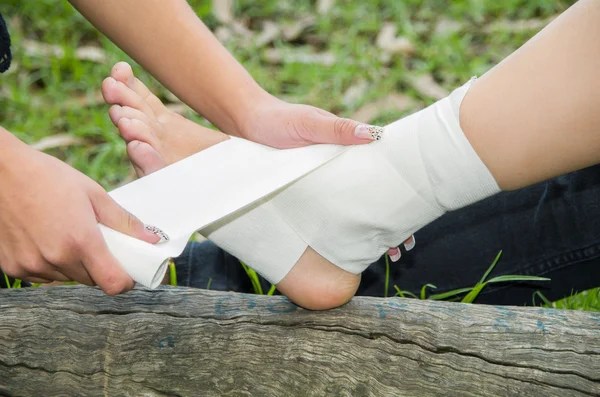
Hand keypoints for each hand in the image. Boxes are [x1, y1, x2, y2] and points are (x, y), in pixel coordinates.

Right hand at [0, 132, 159, 294]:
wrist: (1, 171)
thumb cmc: (49, 177)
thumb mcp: (94, 194)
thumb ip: (124, 222)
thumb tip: (152, 240)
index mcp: (80, 241)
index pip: (113, 284)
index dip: (126, 282)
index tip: (129, 271)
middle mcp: (56, 259)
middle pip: (91, 281)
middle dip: (101, 267)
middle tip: (99, 243)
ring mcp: (32, 265)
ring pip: (67, 278)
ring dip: (75, 265)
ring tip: (68, 235)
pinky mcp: (13, 267)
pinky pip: (44, 276)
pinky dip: (51, 264)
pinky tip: (47, 239)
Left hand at [238, 96, 415, 258]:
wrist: (247, 125)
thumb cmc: (279, 120)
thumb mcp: (308, 124)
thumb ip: (336, 129)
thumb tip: (373, 136)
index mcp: (349, 144)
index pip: (386, 168)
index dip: (402, 191)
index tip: (416, 214)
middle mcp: (344, 162)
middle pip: (376, 193)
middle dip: (392, 219)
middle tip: (403, 245)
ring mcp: (328, 176)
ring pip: (358, 205)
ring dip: (372, 227)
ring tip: (385, 253)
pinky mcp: (311, 187)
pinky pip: (335, 208)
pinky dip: (347, 226)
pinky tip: (351, 244)